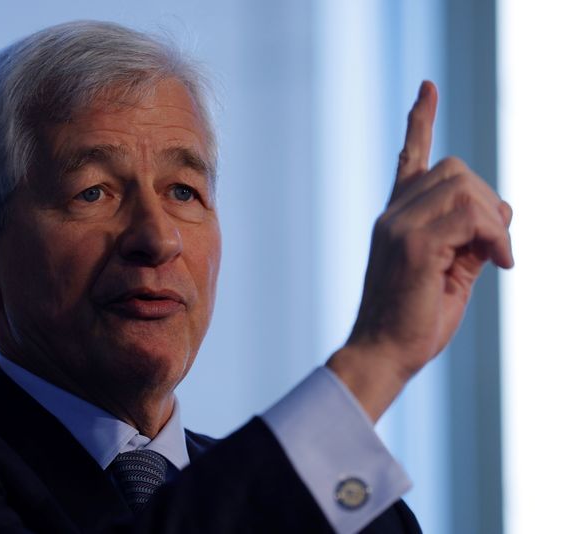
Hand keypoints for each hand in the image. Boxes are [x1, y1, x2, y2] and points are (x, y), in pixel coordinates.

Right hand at [327, 81, 513, 421]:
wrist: (383, 354)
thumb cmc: (415, 321)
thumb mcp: (451, 272)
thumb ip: (470, 239)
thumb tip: (500, 211)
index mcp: (397, 220)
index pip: (410, 160)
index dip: (420, 122)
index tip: (428, 88)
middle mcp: (394, 215)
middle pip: (456, 170)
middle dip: (489, 201)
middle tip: (496, 248)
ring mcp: (399, 227)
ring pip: (464, 188)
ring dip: (494, 221)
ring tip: (496, 259)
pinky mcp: (413, 244)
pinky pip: (470, 216)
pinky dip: (495, 236)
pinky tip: (497, 263)